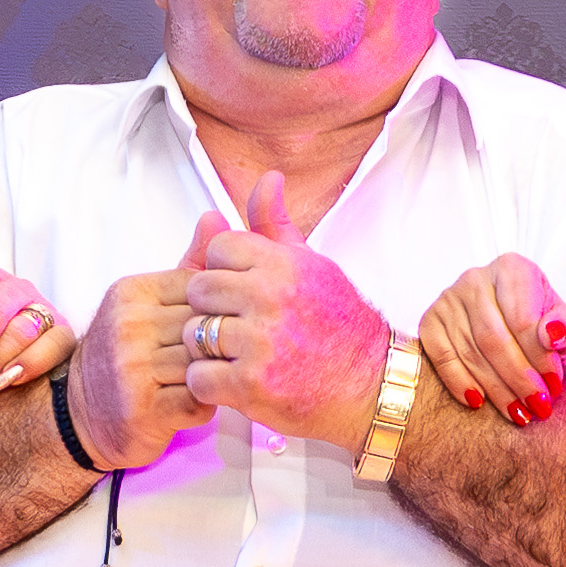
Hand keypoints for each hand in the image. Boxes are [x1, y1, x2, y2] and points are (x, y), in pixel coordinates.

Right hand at [66, 254, 220, 471]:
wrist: (80, 416)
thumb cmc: (123, 358)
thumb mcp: (147, 304)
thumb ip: (187, 265)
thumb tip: (215, 218)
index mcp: (131, 293)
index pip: (201, 288)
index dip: (215, 310)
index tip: (211, 325)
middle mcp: (128, 326)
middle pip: (205, 325)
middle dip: (218, 344)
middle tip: (215, 356)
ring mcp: (133, 369)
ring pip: (205, 362)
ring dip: (214, 374)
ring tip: (204, 378)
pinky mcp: (144, 410)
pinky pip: (199, 400)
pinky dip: (205, 403)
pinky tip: (194, 399)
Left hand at [182, 169, 391, 449]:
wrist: (371, 386)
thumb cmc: (341, 328)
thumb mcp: (313, 266)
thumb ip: (277, 226)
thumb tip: (268, 179)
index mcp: (284, 265)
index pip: (218, 248)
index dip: (224, 270)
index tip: (242, 291)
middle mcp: (272, 298)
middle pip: (200, 289)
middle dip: (211, 308)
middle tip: (236, 325)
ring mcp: (260, 343)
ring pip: (194, 334)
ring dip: (208, 349)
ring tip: (237, 354)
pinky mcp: (252, 386)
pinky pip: (199, 376)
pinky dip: (210, 384)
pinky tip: (235, 380)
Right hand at [416, 254, 565, 425]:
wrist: (509, 324)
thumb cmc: (540, 324)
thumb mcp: (564, 323)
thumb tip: (552, 334)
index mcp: (512, 269)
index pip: (523, 321)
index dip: (540, 359)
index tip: (554, 387)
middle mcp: (476, 278)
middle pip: (494, 339)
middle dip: (519, 379)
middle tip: (537, 407)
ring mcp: (448, 298)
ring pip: (470, 352)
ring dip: (496, 389)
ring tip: (518, 413)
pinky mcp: (430, 320)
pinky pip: (442, 357)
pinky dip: (459, 382)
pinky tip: (478, 403)